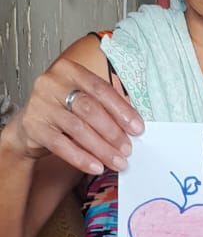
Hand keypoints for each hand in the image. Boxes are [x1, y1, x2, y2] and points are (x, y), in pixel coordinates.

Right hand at [8, 56, 143, 174]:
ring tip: (117, 161)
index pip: (101, 89)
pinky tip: (96, 166)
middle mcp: (52, 83)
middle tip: (128, 149)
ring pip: (77, 128)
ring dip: (101, 149)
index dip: (122, 110)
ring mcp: (40, 104)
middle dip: (113, 132)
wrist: (30, 126)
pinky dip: (81, 158)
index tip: (137, 128)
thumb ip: (106, 105)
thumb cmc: (63, 110)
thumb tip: (134, 123)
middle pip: (90, 109)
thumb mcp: (83, 100)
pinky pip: (61, 145)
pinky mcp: (33, 127)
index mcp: (69, 70)